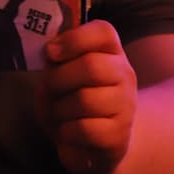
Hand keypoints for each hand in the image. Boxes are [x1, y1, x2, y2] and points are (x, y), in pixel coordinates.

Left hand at [40, 20, 136, 173]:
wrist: (102, 141)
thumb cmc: (75, 100)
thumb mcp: (62, 75)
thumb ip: (56, 61)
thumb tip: (51, 53)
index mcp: (111, 52)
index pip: (103, 32)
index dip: (74, 39)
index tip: (51, 53)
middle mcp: (125, 75)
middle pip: (91, 66)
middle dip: (58, 79)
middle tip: (48, 89)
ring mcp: (125, 106)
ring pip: (85, 100)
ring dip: (59, 109)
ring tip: (59, 113)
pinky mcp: (119, 135)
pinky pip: (84, 129)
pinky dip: (66, 132)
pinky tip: (68, 132)